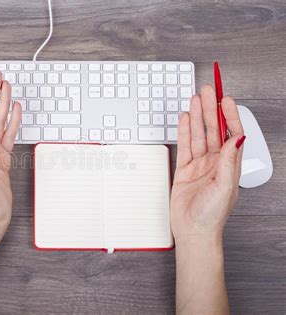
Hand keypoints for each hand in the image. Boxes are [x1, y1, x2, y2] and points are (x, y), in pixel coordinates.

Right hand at [171, 85, 244, 244]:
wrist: (193, 231)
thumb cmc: (211, 215)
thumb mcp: (224, 187)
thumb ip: (229, 161)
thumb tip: (237, 137)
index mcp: (229, 165)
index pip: (231, 134)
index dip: (228, 115)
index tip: (225, 99)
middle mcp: (216, 162)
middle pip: (213, 130)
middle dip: (210, 109)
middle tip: (208, 91)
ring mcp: (199, 165)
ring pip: (198, 135)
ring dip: (196, 117)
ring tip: (195, 100)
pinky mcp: (185, 170)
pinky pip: (185, 146)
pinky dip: (184, 132)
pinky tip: (184, 120)